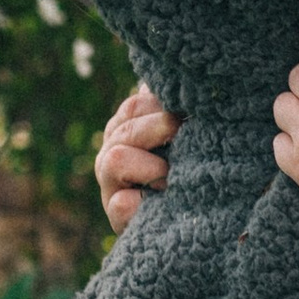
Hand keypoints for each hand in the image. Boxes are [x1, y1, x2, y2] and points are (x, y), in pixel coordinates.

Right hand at [97, 85, 179, 233]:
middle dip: (156, 128)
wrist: (187, 223)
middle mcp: (112, 153)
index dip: (160, 105)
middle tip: (181, 133)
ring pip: (115, 160)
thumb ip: (174, 108)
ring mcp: (110, 185)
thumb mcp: (182, 136)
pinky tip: (160, 199)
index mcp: (126, 129)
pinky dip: (139, 201)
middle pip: (125, 129)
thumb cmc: (187, 170)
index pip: (134, 106)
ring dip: (151, 165)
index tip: (187, 111)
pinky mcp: (117, 216)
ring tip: (172, 174)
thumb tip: (179, 75)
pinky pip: (120, 205)